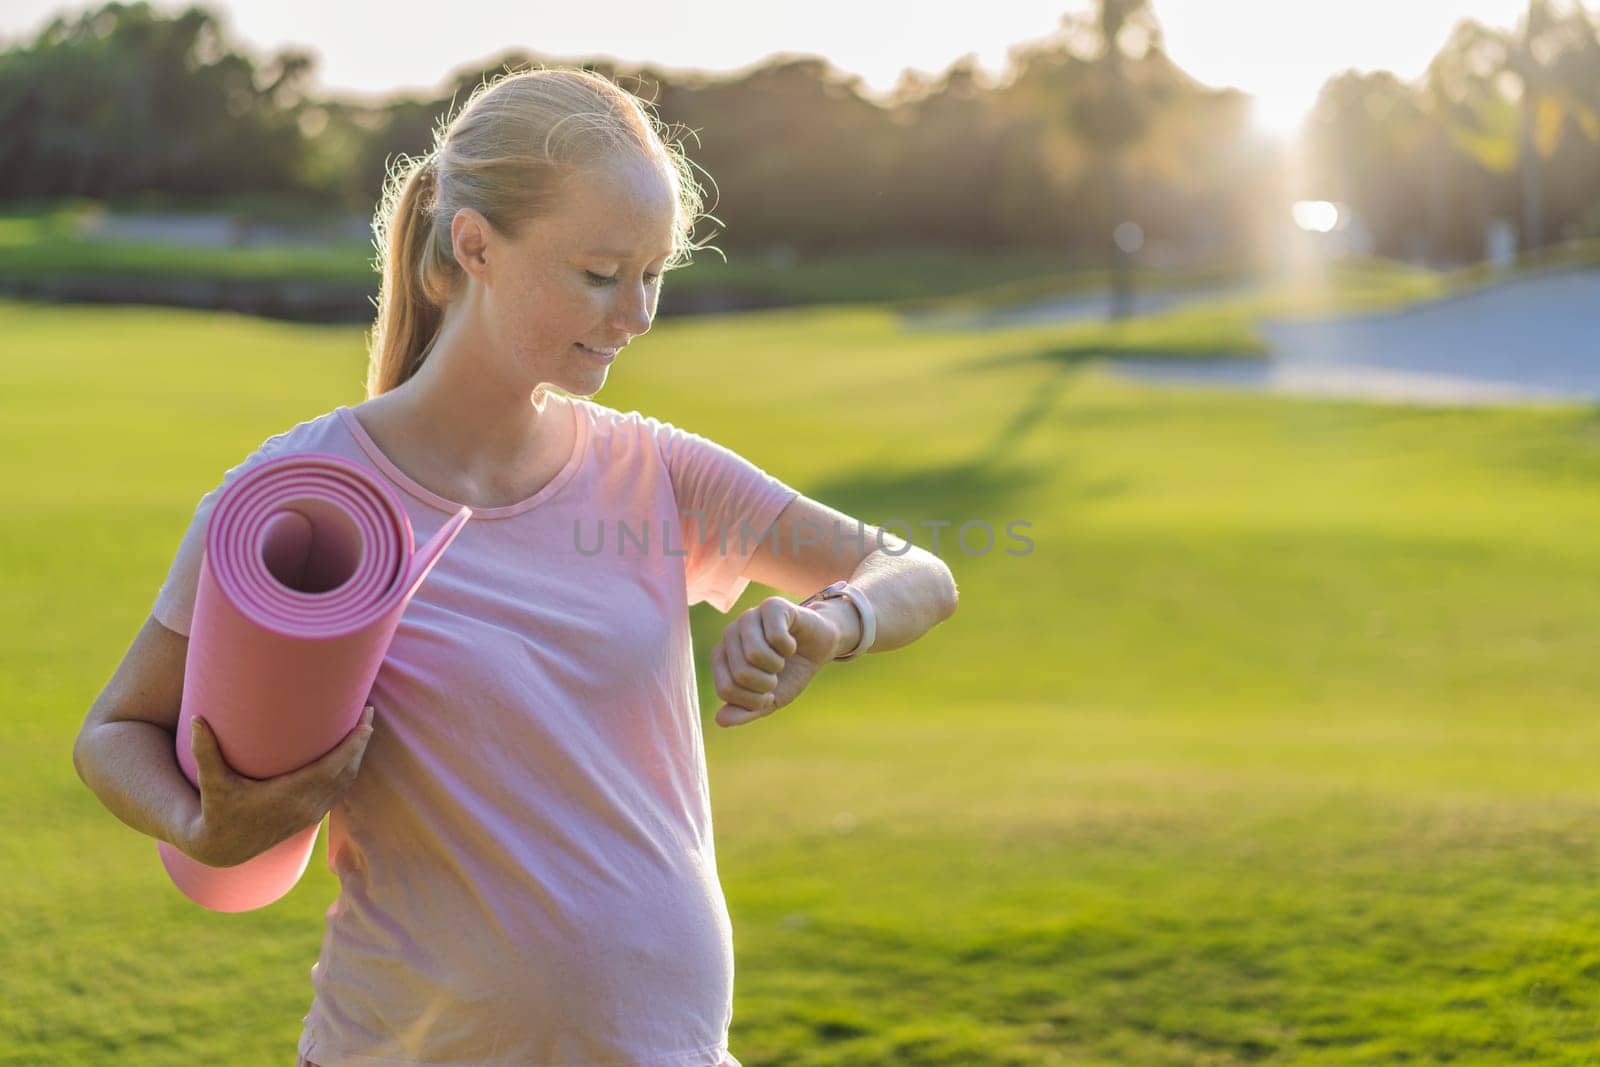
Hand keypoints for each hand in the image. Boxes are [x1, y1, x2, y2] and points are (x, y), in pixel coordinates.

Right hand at [180, 705, 375, 867]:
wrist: (223, 847)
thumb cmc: (216, 810)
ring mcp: (311, 813)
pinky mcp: (310, 817)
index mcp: (289, 795)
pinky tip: (349, 754)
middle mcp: (306, 806)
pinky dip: (349, 770)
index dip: (353, 745)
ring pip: (346, 782)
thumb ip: (204, 751)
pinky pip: (339, 791)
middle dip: (361, 743)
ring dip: (357, 756)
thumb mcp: (211, 782)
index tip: (365, 722)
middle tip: (368, 712)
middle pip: (347, 771)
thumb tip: (197, 718)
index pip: (333, 767)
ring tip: (363, 728)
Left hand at [711, 597, 839, 727]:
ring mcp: (749, 617)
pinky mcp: (772, 606)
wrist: (819, 647)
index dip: (753, 701)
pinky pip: (775, 636)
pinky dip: (789, 647)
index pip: (726, 689)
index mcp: (722, 656)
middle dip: (767, 683)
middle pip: (740, 673)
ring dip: (777, 665)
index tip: (767, 694)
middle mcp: (730, 634)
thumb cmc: (790, 672)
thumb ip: (745, 711)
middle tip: (777, 674)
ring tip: (782, 658)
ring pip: (755, 654)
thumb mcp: (770, 700)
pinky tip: (791, 643)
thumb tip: (720, 720)